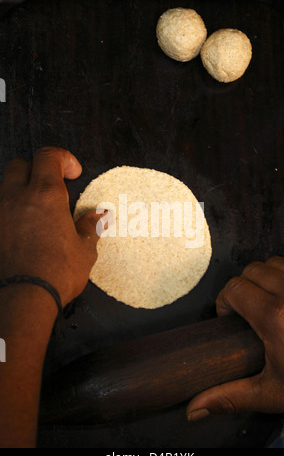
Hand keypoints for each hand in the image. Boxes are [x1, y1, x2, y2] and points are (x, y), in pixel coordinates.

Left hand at [0, 147, 104, 308]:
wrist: (23, 300)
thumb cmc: (57, 273)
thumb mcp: (84, 250)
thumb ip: (90, 226)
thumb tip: (101, 215)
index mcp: (46, 195)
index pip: (48, 155)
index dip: (63, 158)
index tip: (73, 173)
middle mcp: (16, 197)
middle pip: (19, 164)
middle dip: (36, 170)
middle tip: (52, 188)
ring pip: (4, 186)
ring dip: (19, 190)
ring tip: (33, 210)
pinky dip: (8, 212)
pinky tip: (19, 229)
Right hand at [187, 256, 283, 419]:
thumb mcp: (272, 393)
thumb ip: (230, 396)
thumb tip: (196, 408)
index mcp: (276, 316)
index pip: (234, 288)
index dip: (224, 302)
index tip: (228, 317)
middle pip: (251, 271)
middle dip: (241, 289)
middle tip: (245, 311)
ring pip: (273, 263)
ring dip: (263, 278)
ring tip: (265, 301)